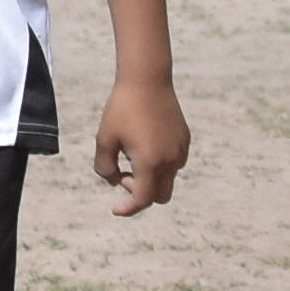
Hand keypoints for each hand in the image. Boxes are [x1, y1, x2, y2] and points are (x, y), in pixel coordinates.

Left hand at [91, 77, 188, 213]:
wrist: (147, 81)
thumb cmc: (121, 110)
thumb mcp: (104, 139)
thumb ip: (105, 167)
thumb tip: (114, 182)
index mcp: (150, 163)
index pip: (143, 199)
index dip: (129, 208)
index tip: (115, 209)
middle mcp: (171, 160)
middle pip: (160, 196)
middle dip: (140, 193)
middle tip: (122, 174)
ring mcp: (181, 150)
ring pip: (168, 179)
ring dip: (150, 178)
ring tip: (131, 154)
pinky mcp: (185, 140)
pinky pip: (174, 163)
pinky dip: (159, 165)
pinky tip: (143, 145)